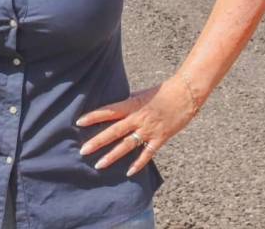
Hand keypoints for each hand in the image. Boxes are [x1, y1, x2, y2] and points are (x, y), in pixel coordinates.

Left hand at [76, 77, 198, 176]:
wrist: (186, 94)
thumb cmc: (161, 92)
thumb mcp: (140, 94)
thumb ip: (126, 104)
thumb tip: (112, 109)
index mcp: (131, 105)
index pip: (108, 111)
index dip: (93, 116)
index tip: (78, 122)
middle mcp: (138, 118)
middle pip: (114, 131)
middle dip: (97, 141)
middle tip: (82, 150)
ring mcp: (149, 130)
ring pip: (127, 145)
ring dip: (112, 156)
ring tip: (99, 164)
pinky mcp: (161, 138)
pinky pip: (147, 153)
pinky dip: (138, 163)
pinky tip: (128, 172)